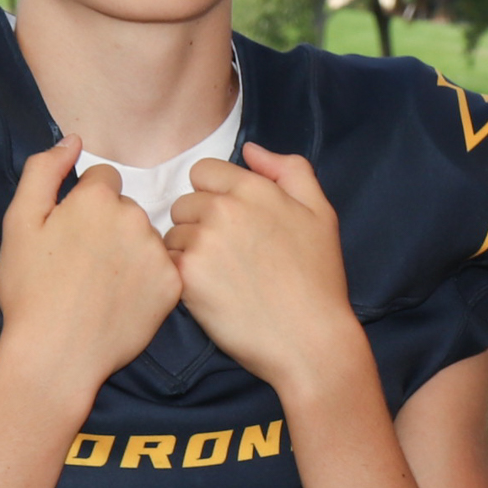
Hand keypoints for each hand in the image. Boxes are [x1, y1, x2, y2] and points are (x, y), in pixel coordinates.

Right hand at [0, 137, 182, 394]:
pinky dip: (148, 280)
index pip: (102, 180)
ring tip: (102, 285)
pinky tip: (123, 299)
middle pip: (127, 208)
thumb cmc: (30, 288)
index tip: (71, 234)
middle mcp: (135, 217)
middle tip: (83, 264)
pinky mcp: (175, 284)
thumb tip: (73, 140)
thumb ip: (43, 172)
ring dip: (130, 252)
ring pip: (146, 238)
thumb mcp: (19, 223)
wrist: (56, 352)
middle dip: (109, 226)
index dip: (83, 205)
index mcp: (97, 199)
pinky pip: (164, 268)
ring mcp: (158, 251)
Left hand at [166, 144, 367, 395]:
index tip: (233, 222)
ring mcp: (202, 242)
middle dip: (199, 223)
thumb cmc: (318, 279)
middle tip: (230, 255)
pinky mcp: (186, 277)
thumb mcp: (321, 213)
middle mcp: (224, 209)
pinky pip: (167, 263)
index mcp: (254, 189)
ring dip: (187, 251)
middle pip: (184, 202)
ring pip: (171, 234)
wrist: (309, 338)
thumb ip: (290, 170)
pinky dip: (181, 277)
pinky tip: (209, 293)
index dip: (215, 194)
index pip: (204, 171)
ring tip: (221, 277)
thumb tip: (250, 148)